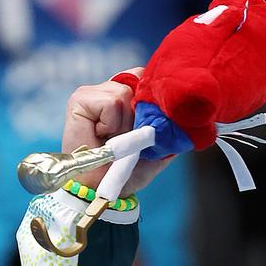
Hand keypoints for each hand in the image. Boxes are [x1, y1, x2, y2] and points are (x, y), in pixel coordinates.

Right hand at [62, 67, 172, 194]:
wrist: (104, 189)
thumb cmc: (128, 170)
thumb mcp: (158, 145)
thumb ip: (169, 125)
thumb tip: (184, 111)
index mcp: (127, 97)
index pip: (147, 77)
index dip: (154, 96)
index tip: (149, 123)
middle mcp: (108, 89)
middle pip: (139, 78)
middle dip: (142, 110)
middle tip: (131, 135)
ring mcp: (92, 92)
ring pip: (126, 93)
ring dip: (127, 122)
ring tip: (115, 139)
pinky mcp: (80, 99)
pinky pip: (112, 102)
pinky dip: (113, 123)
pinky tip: (103, 135)